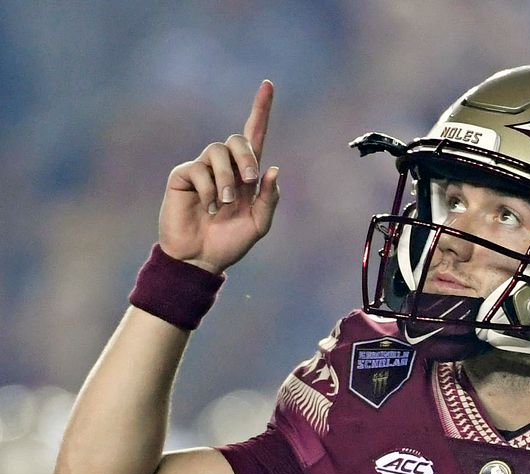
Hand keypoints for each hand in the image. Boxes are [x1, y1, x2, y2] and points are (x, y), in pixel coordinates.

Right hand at [158, 80, 279, 273]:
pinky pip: (200, 169)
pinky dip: (208, 190)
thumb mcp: (258, 224)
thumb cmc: (229, 242)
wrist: (200, 259)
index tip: (268, 84)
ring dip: (227, 179)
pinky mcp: (183, 176)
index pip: (255, 135)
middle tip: (249, 182)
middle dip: (247, 158)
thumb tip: (273, 168)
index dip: (261, 109)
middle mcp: (225, 166)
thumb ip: (269, 198)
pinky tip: (207, 208)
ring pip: (218, 151)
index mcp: (246, 175)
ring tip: (224, 204)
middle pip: (238, 139)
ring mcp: (203, 169)